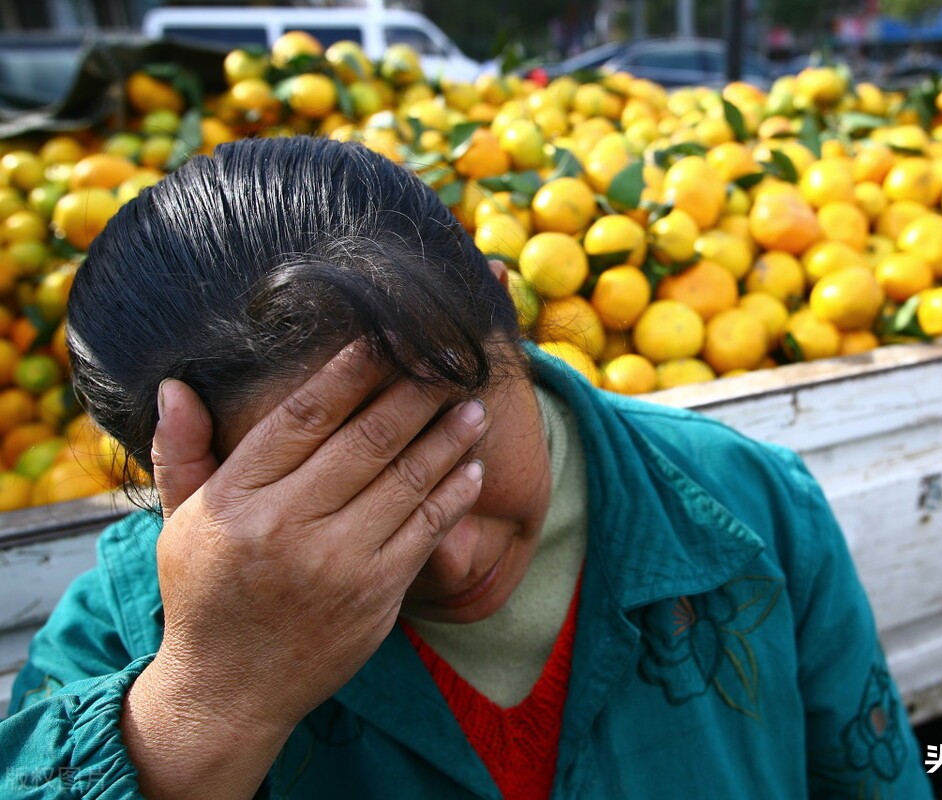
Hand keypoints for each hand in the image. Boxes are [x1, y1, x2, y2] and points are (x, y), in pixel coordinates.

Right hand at [122, 341, 485, 797]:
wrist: (231, 691)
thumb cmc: (206, 594)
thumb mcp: (179, 522)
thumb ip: (183, 451)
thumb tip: (177, 386)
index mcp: (238, 500)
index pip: (304, 417)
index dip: (351, 372)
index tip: (386, 339)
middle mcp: (288, 527)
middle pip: (367, 441)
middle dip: (415, 394)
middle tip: (447, 359)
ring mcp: (338, 563)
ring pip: (407, 482)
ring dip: (447, 439)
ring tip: (472, 406)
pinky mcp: (376, 595)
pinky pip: (426, 531)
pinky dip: (454, 495)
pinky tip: (471, 467)